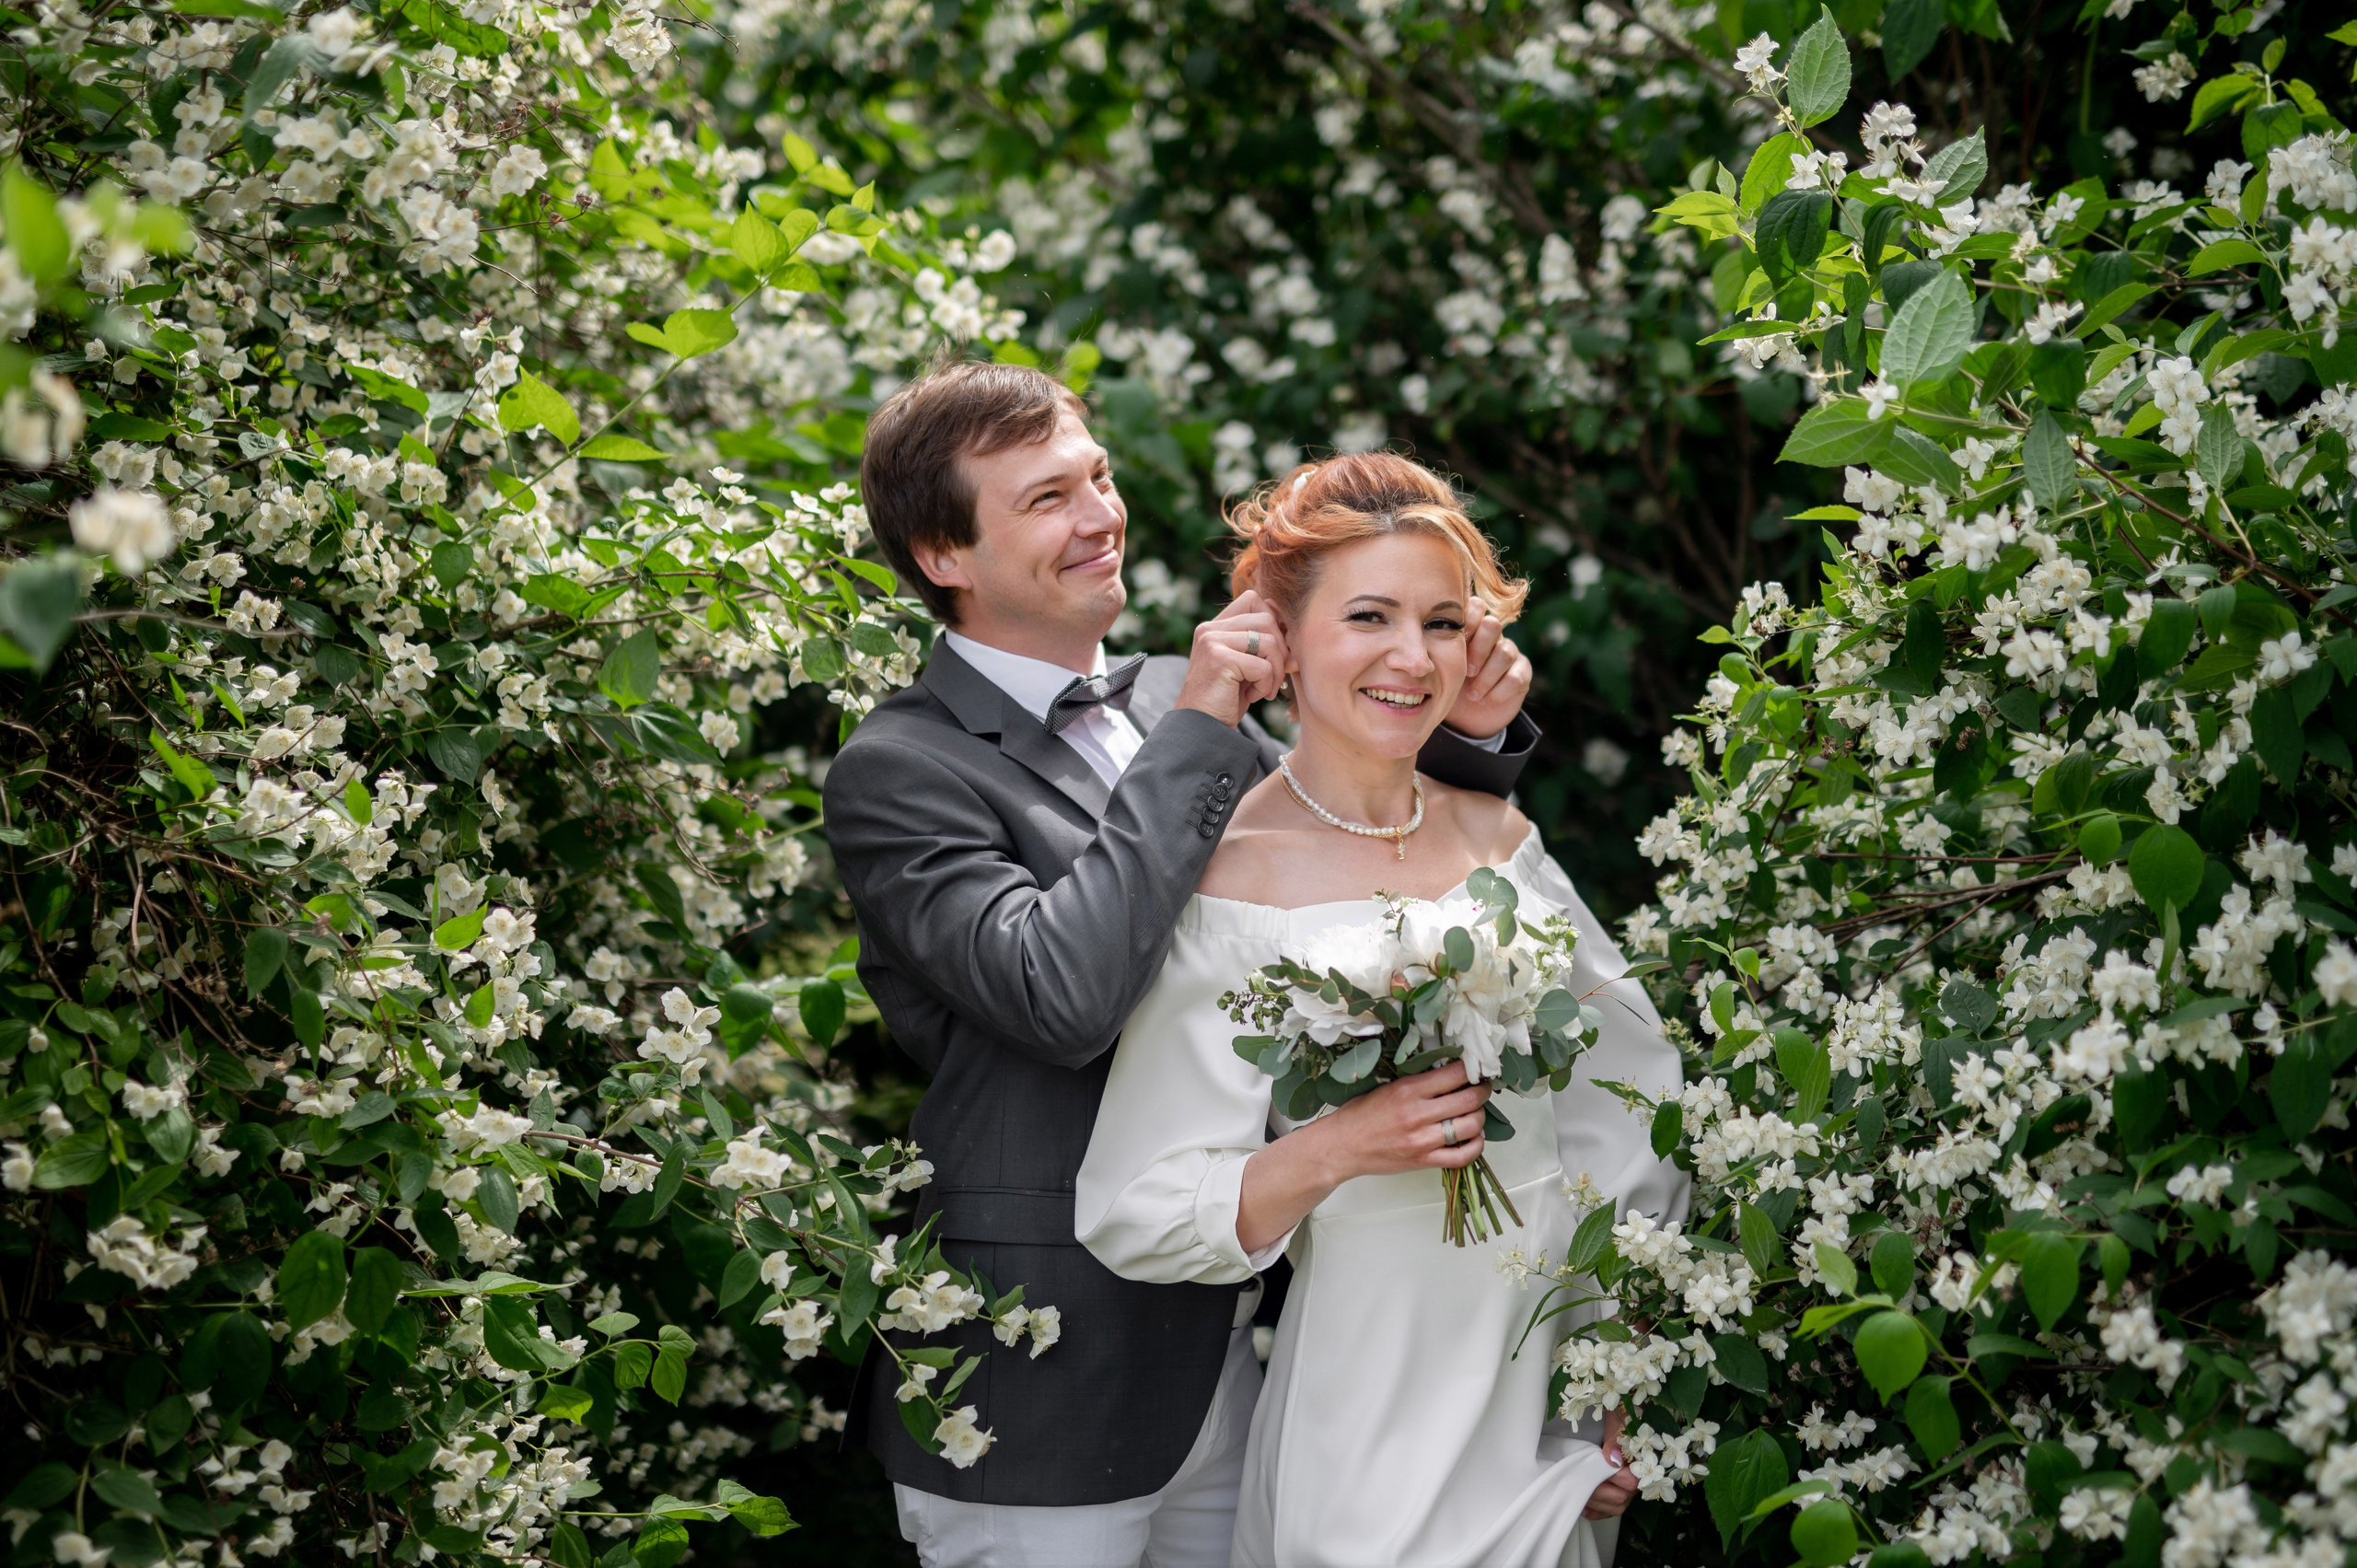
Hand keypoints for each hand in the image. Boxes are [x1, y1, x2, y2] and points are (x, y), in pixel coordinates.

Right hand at [1173, 589, 1287, 727]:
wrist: (1201, 730)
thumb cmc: (1226, 700)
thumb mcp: (1245, 665)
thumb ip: (1261, 644)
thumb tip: (1296, 630)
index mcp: (1214, 626)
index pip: (1254, 600)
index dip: (1274, 623)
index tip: (1276, 653)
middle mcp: (1210, 629)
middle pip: (1267, 618)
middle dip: (1281, 649)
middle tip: (1275, 677)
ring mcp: (1212, 642)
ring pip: (1269, 640)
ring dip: (1276, 669)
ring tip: (1263, 689)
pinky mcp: (1219, 660)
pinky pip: (1263, 666)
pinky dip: (1266, 685)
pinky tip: (1253, 697)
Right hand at [1309, 1061, 1493, 1183]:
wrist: (1342, 1147)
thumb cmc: (1360, 1115)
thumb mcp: (1387, 1087)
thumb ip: (1417, 1082)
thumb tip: (1450, 1073)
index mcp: (1407, 1090)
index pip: (1455, 1073)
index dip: (1472, 1069)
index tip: (1476, 1067)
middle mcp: (1418, 1114)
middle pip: (1469, 1099)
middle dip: (1482, 1091)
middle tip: (1481, 1087)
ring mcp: (1423, 1141)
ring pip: (1471, 1126)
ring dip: (1480, 1117)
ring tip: (1475, 1112)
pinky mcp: (1424, 1161)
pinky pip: (1463, 1156)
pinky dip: (1476, 1146)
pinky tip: (1473, 1138)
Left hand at [1441, 597, 1531, 741]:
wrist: (1468, 716)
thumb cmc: (1448, 685)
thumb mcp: (1437, 669)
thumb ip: (1431, 651)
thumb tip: (1411, 645)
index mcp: (1471, 629)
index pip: (1475, 607)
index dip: (1466, 622)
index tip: (1451, 644)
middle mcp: (1492, 636)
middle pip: (1492, 625)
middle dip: (1478, 649)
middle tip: (1467, 672)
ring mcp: (1509, 652)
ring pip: (1504, 652)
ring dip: (1486, 676)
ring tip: (1472, 694)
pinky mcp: (1522, 672)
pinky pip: (1515, 676)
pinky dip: (1498, 690)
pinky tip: (1486, 699)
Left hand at [1584, 1408, 1638, 1520]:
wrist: (1623, 1417)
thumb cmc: (1623, 1419)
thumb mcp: (1619, 1424)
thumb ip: (1616, 1441)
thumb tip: (1612, 1458)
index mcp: (1643, 1463)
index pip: (1631, 1481)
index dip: (1612, 1478)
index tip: (1594, 1469)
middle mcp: (1639, 1480)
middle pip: (1621, 1498)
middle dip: (1597, 1492)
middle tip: (1578, 1481)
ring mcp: (1630, 1489)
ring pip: (1615, 1506)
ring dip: (1594, 1503)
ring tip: (1577, 1492)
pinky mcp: (1620, 1492)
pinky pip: (1610, 1509)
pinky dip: (1596, 1511)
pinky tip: (1583, 1507)